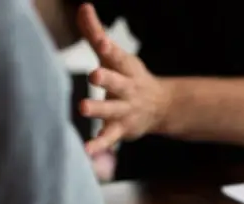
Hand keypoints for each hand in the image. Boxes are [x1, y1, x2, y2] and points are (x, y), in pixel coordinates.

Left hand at [76, 3, 170, 155]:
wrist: (160, 107)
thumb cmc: (128, 77)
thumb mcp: (114, 55)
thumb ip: (95, 32)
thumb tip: (83, 6)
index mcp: (125, 67)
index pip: (116, 55)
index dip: (108, 47)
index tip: (101, 41)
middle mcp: (127, 88)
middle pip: (117, 82)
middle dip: (107, 78)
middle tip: (94, 74)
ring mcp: (125, 110)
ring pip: (111, 110)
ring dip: (99, 109)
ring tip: (83, 108)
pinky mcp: (121, 129)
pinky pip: (109, 138)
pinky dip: (99, 145)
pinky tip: (86, 150)